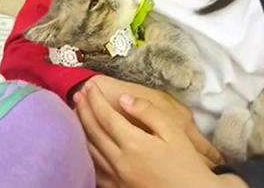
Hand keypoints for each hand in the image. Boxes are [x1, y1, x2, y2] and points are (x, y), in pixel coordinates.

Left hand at [74, 82, 221, 187]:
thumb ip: (148, 112)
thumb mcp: (174, 132)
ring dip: (80, 128)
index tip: (89, 86)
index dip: (95, 99)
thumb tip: (124, 99)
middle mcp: (120, 160)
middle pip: (93, 131)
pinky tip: (84, 144)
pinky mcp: (116, 187)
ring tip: (77, 113)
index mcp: (134, 143)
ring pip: (89, 149)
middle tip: (77, 95)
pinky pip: (94, 169)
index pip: (105, 116)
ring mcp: (116, 176)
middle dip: (83, 110)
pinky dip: (85, 153)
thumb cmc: (186, 163)